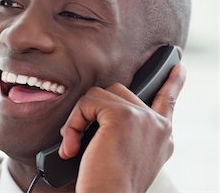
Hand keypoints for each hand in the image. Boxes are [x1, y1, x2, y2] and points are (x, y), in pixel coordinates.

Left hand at [58, 64, 185, 191]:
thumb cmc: (110, 183)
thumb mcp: (127, 156)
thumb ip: (128, 131)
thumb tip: (101, 111)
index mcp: (162, 136)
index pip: (168, 102)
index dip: (173, 84)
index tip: (178, 68)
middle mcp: (157, 125)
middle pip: (118, 94)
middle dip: (94, 112)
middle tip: (79, 139)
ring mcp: (143, 117)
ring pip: (100, 96)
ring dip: (80, 119)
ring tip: (74, 144)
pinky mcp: (122, 115)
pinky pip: (87, 103)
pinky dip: (73, 123)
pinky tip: (71, 146)